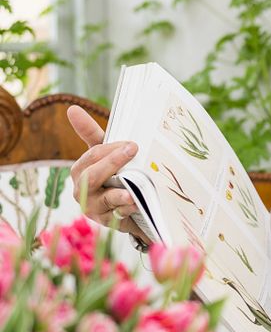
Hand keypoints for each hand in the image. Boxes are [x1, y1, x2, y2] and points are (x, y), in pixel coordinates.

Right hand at [67, 106, 147, 240]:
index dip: (111, 149)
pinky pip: (117, 217)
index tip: (132, 144)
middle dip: (112, 163)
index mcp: (79, 171)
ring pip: (104, 200)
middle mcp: (82, 191)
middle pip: (92, 177)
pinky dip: (127, 210)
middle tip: (132, 151)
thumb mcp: (103, 152)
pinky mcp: (108, 222)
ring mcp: (95, 208)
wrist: (125, 203)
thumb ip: (90, 132)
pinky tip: (137, 205)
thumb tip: (72, 108)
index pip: (92, 156)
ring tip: (132, 193)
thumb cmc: (111, 172)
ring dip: (119, 195)